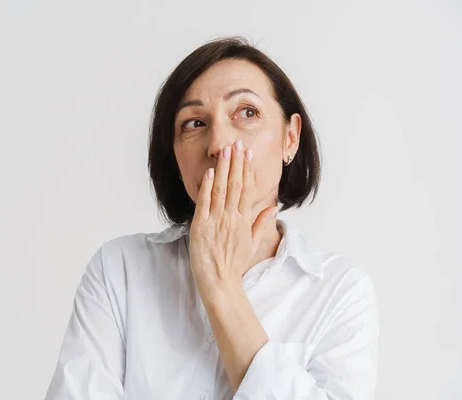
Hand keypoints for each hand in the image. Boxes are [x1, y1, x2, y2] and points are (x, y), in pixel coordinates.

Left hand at [188, 139, 277, 293]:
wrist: (220, 283)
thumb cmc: (235, 264)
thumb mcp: (252, 243)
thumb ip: (261, 223)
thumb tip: (273, 207)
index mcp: (244, 221)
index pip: (247, 189)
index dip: (247, 169)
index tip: (247, 153)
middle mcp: (231, 218)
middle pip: (235, 185)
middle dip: (236, 162)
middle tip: (237, 143)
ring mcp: (216, 222)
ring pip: (221, 190)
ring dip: (223, 169)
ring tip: (226, 151)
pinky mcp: (200, 227)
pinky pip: (204, 204)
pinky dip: (207, 187)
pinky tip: (209, 172)